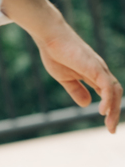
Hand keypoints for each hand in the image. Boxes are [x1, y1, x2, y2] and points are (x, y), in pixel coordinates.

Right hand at [2, 0, 120, 133]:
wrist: (49, 36)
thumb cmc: (55, 53)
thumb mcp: (65, 78)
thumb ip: (76, 90)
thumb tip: (85, 105)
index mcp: (94, 74)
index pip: (108, 93)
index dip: (110, 108)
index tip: (107, 124)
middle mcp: (100, 71)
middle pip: (115, 93)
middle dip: (115, 112)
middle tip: (111, 129)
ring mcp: (99, 68)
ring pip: (114, 91)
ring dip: (114, 109)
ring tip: (108, 125)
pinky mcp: (94, 66)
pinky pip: (106, 86)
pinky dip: (107, 99)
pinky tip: (102, 111)